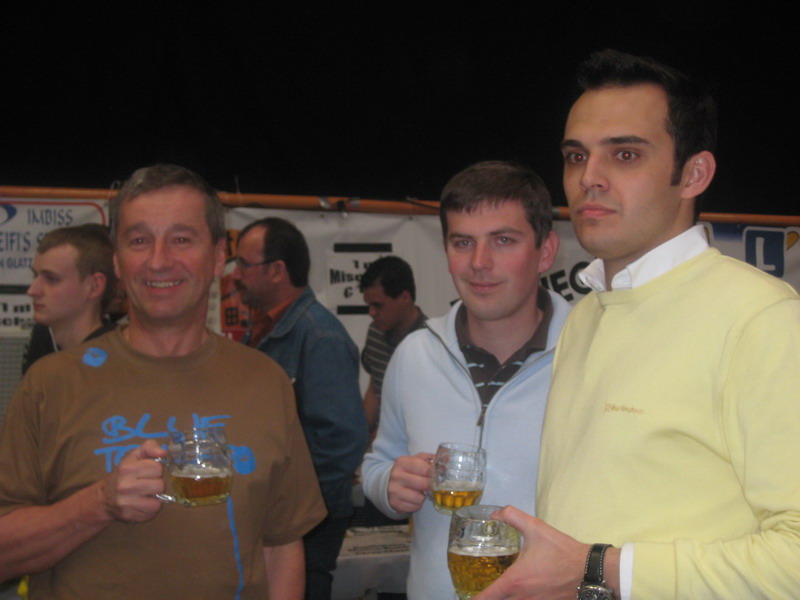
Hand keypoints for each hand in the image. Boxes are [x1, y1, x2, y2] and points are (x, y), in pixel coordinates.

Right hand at [99, 439, 166, 522]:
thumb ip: (150, 447)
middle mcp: (125, 486)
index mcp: (127, 469)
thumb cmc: (124, 474)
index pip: (157, 468)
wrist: (104, 498)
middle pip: (160, 486)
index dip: (156, 469)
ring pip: (157, 502)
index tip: (148, 471)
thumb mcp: (134, 456)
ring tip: (146, 495)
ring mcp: (126, 503)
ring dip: (154, 499)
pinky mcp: (129, 516)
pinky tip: (142, 504)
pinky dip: (150, 510)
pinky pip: (151, 514)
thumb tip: (163, 452)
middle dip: (156, 484)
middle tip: (147, 484)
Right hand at [387, 452, 433, 513]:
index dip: (433, 474)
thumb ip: (431, 459)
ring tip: (420, 492)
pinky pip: (414, 507)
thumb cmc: (407, 471)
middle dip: (430, 486)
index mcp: (402, 462)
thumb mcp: (416, 460)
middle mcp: (396, 476)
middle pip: (423, 484)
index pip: (425, 468)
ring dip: (423, 497)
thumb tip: (447, 460)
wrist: (388, 483)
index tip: (436, 476)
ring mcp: (394, 490)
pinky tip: (413, 498)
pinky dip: (417, 504)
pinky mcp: (395, 503)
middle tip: (430, 485)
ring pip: (419, 498)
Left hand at [473, 506, 589, 599]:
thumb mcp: (535, 528)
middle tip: (483, 592)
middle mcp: (522, 599)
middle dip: (488, 599)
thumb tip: (495, 514)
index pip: (486, 598)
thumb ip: (512, 516)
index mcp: (515, 582)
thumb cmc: (561, 550)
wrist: (589, 570)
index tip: (467, 595)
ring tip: (498, 593)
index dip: (474, 598)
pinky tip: (516, 595)